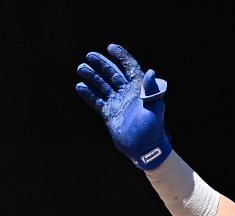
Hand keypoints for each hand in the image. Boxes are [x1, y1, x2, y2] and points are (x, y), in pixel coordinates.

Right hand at [74, 43, 172, 168]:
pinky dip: (88, 94)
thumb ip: (151, 90)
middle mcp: (127, 92)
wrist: (145, 148)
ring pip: (102, 85)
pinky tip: (79, 87)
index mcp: (139, 88)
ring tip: (81, 68)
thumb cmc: (153, 128)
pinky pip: (97, 100)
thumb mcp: (155, 107)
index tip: (110, 48)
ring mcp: (117, 102)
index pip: (130, 67)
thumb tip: (150, 71)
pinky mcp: (109, 113)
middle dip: (101, 64)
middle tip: (89, 55)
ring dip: (92, 77)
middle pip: (112, 73)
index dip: (121, 57)